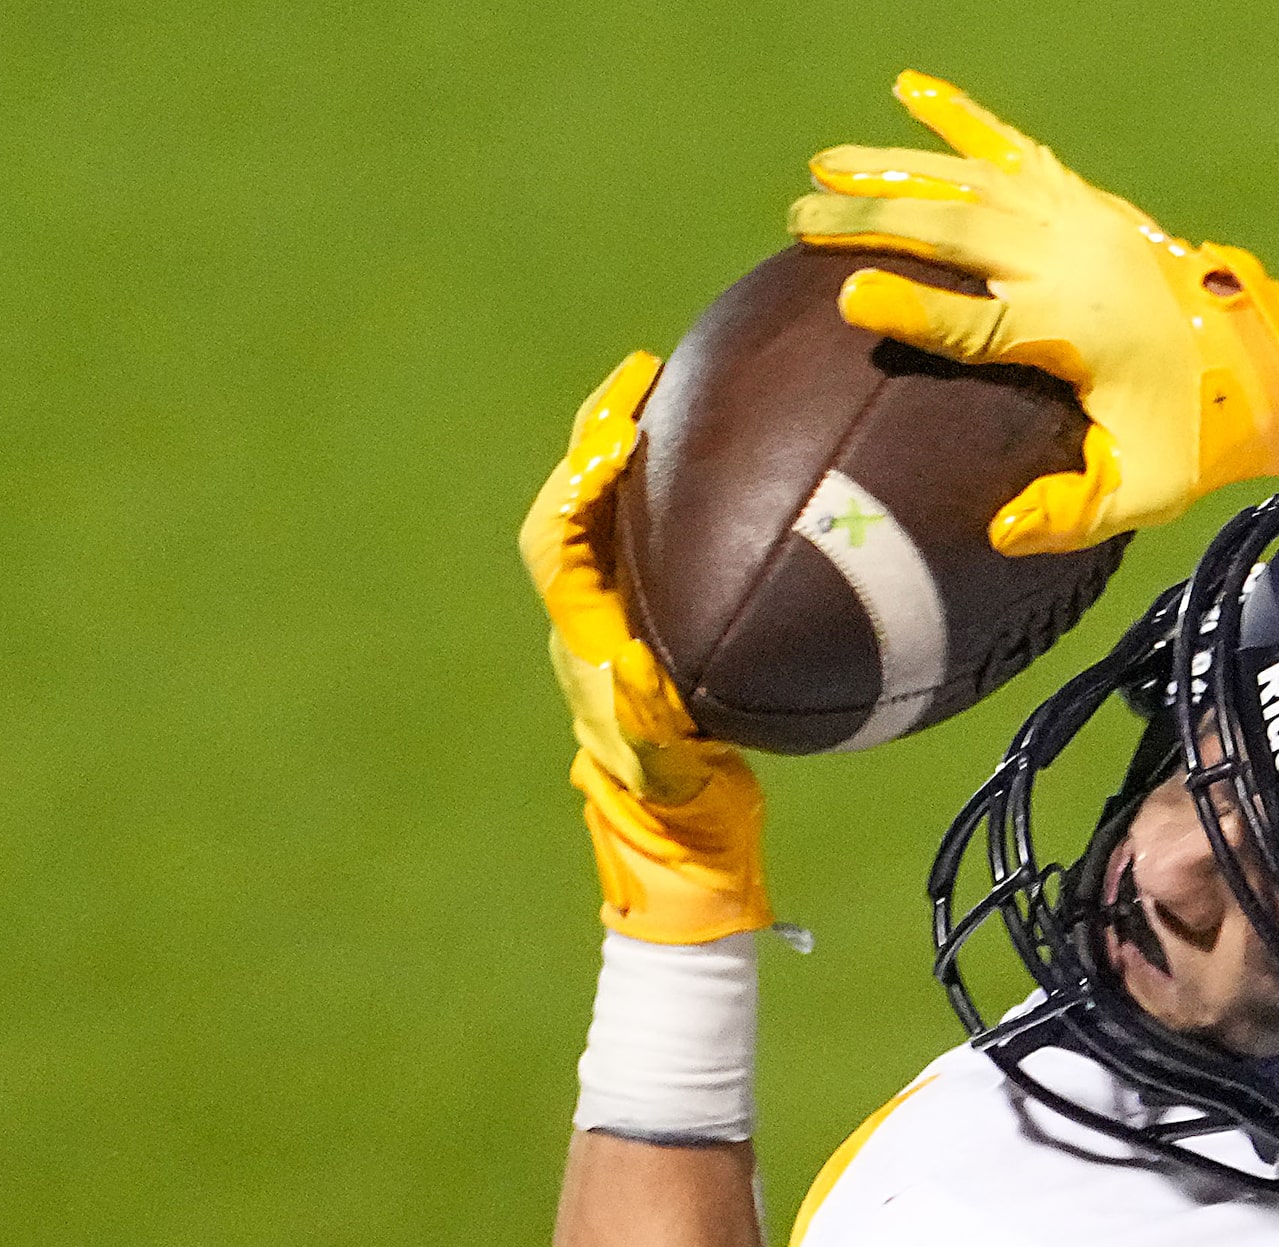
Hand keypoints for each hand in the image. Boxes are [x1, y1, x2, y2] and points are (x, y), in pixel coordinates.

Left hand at [521, 354, 770, 944]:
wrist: (679, 836)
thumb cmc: (672, 803)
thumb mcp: (665, 765)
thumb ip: (649, 719)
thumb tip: (637, 668)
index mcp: (585, 639)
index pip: (559, 544)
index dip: (578, 487)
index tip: (614, 441)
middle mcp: (592, 616)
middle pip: (575, 507)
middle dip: (597, 439)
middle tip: (640, 378)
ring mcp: (622, 616)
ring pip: (610, 515)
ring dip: (629, 453)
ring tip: (669, 395)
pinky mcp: (657, 621)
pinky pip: (651, 536)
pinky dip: (671, 491)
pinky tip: (719, 462)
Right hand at [789, 71, 1278, 554]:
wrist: (1257, 357)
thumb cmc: (1188, 433)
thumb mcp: (1145, 491)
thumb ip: (1073, 516)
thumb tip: (1000, 531)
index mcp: (1078, 332)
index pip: (983, 323)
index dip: (916, 310)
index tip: (848, 298)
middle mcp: (1074, 263)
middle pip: (961, 233)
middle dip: (876, 222)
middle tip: (801, 224)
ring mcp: (1078, 221)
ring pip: (974, 182)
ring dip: (895, 171)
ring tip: (822, 169)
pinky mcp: (1082, 199)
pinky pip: (1012, 149)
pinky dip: (960, 119)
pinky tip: (909, 90)